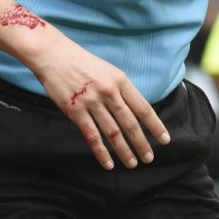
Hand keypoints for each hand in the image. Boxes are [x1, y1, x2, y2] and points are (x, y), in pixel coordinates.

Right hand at [30, 39, 169, 169]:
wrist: (54, 55)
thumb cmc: (82, 62)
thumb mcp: (108, 71)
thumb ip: (121, 90)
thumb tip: (134, 111)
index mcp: (120, 81)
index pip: (143, 108)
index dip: (155, 125)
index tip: (165, 139)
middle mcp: (109, 92)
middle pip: (130, 123)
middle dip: (142, 143)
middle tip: (149, 158)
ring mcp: (92, 102)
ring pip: (113, 132)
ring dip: (124, 151)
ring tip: (133, 163)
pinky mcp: (76, 111)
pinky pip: (92, 136)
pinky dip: (102, 152)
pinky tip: (109, 164)